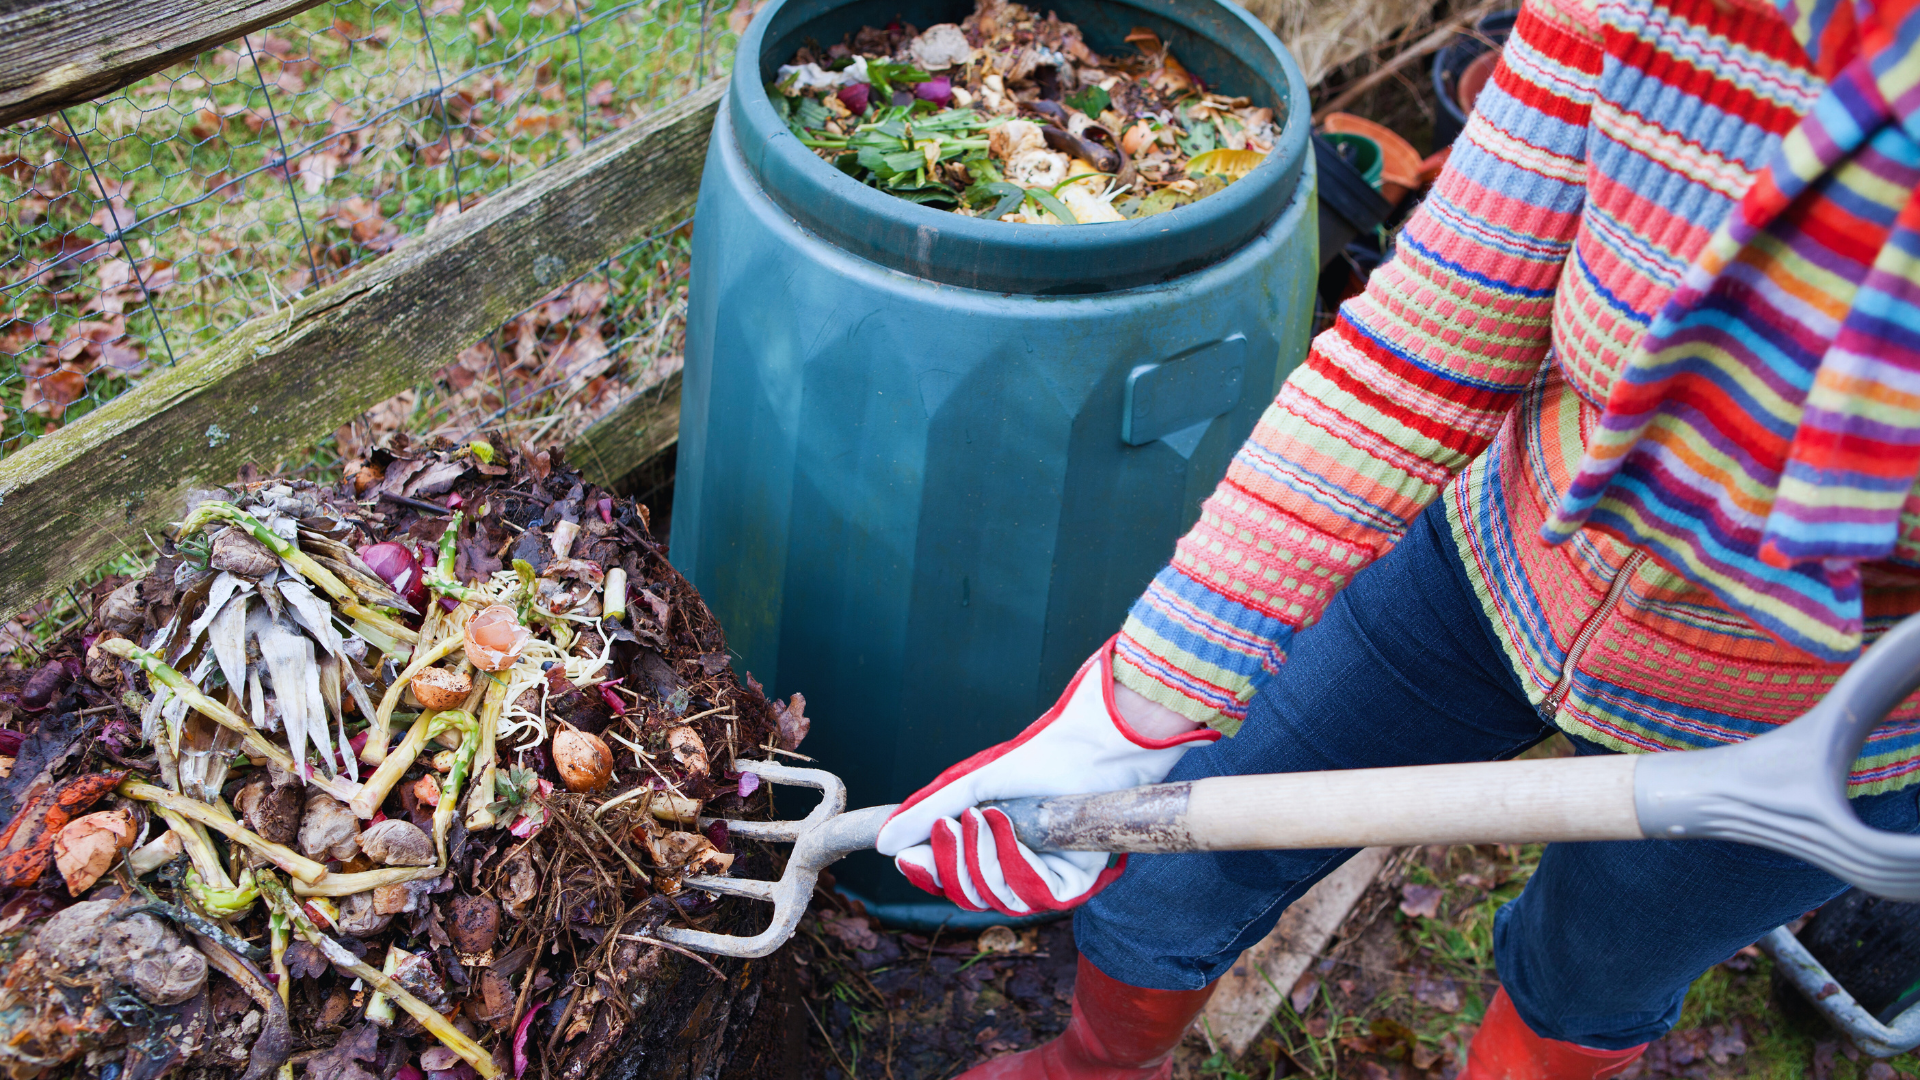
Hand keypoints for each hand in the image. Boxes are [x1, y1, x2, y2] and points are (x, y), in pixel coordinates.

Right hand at [875, 637, 1218, 914]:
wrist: (1091, 746)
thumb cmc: (1037, 758)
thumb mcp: (971, 785)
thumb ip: (927, 813)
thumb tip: (883, 844)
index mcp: (993, 849)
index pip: (951, 880)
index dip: (927, 873)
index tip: (905, 857)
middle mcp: (1019, 870)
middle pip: (969, 895)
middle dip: (952, 862)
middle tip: (949, 824)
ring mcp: (1046, 879)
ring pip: (997, 898)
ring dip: (983, 857)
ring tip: (984, 815)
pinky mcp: (1075, 884)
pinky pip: (1033, 894)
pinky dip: (1014, 860)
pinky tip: (1008, 826)